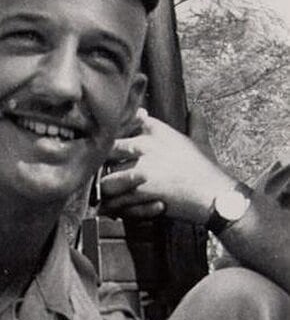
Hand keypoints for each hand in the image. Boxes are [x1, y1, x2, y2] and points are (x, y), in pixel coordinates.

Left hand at [100, 108, 235, 222]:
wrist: (215, 196)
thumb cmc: (208, 170)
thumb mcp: (201, 142)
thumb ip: (194, 124)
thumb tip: (196, 110)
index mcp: (157, 132)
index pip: (126, 123)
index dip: (116, 134)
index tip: (116, 146)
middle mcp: (146, 147)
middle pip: (109, 149)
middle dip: (105, 162)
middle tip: (107, 172)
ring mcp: (141, 169)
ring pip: (107, 178)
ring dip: (108, 188)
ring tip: (112, 194)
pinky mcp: (141, 191)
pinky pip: (118, 200)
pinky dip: (117, 207)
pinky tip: (121, 208)